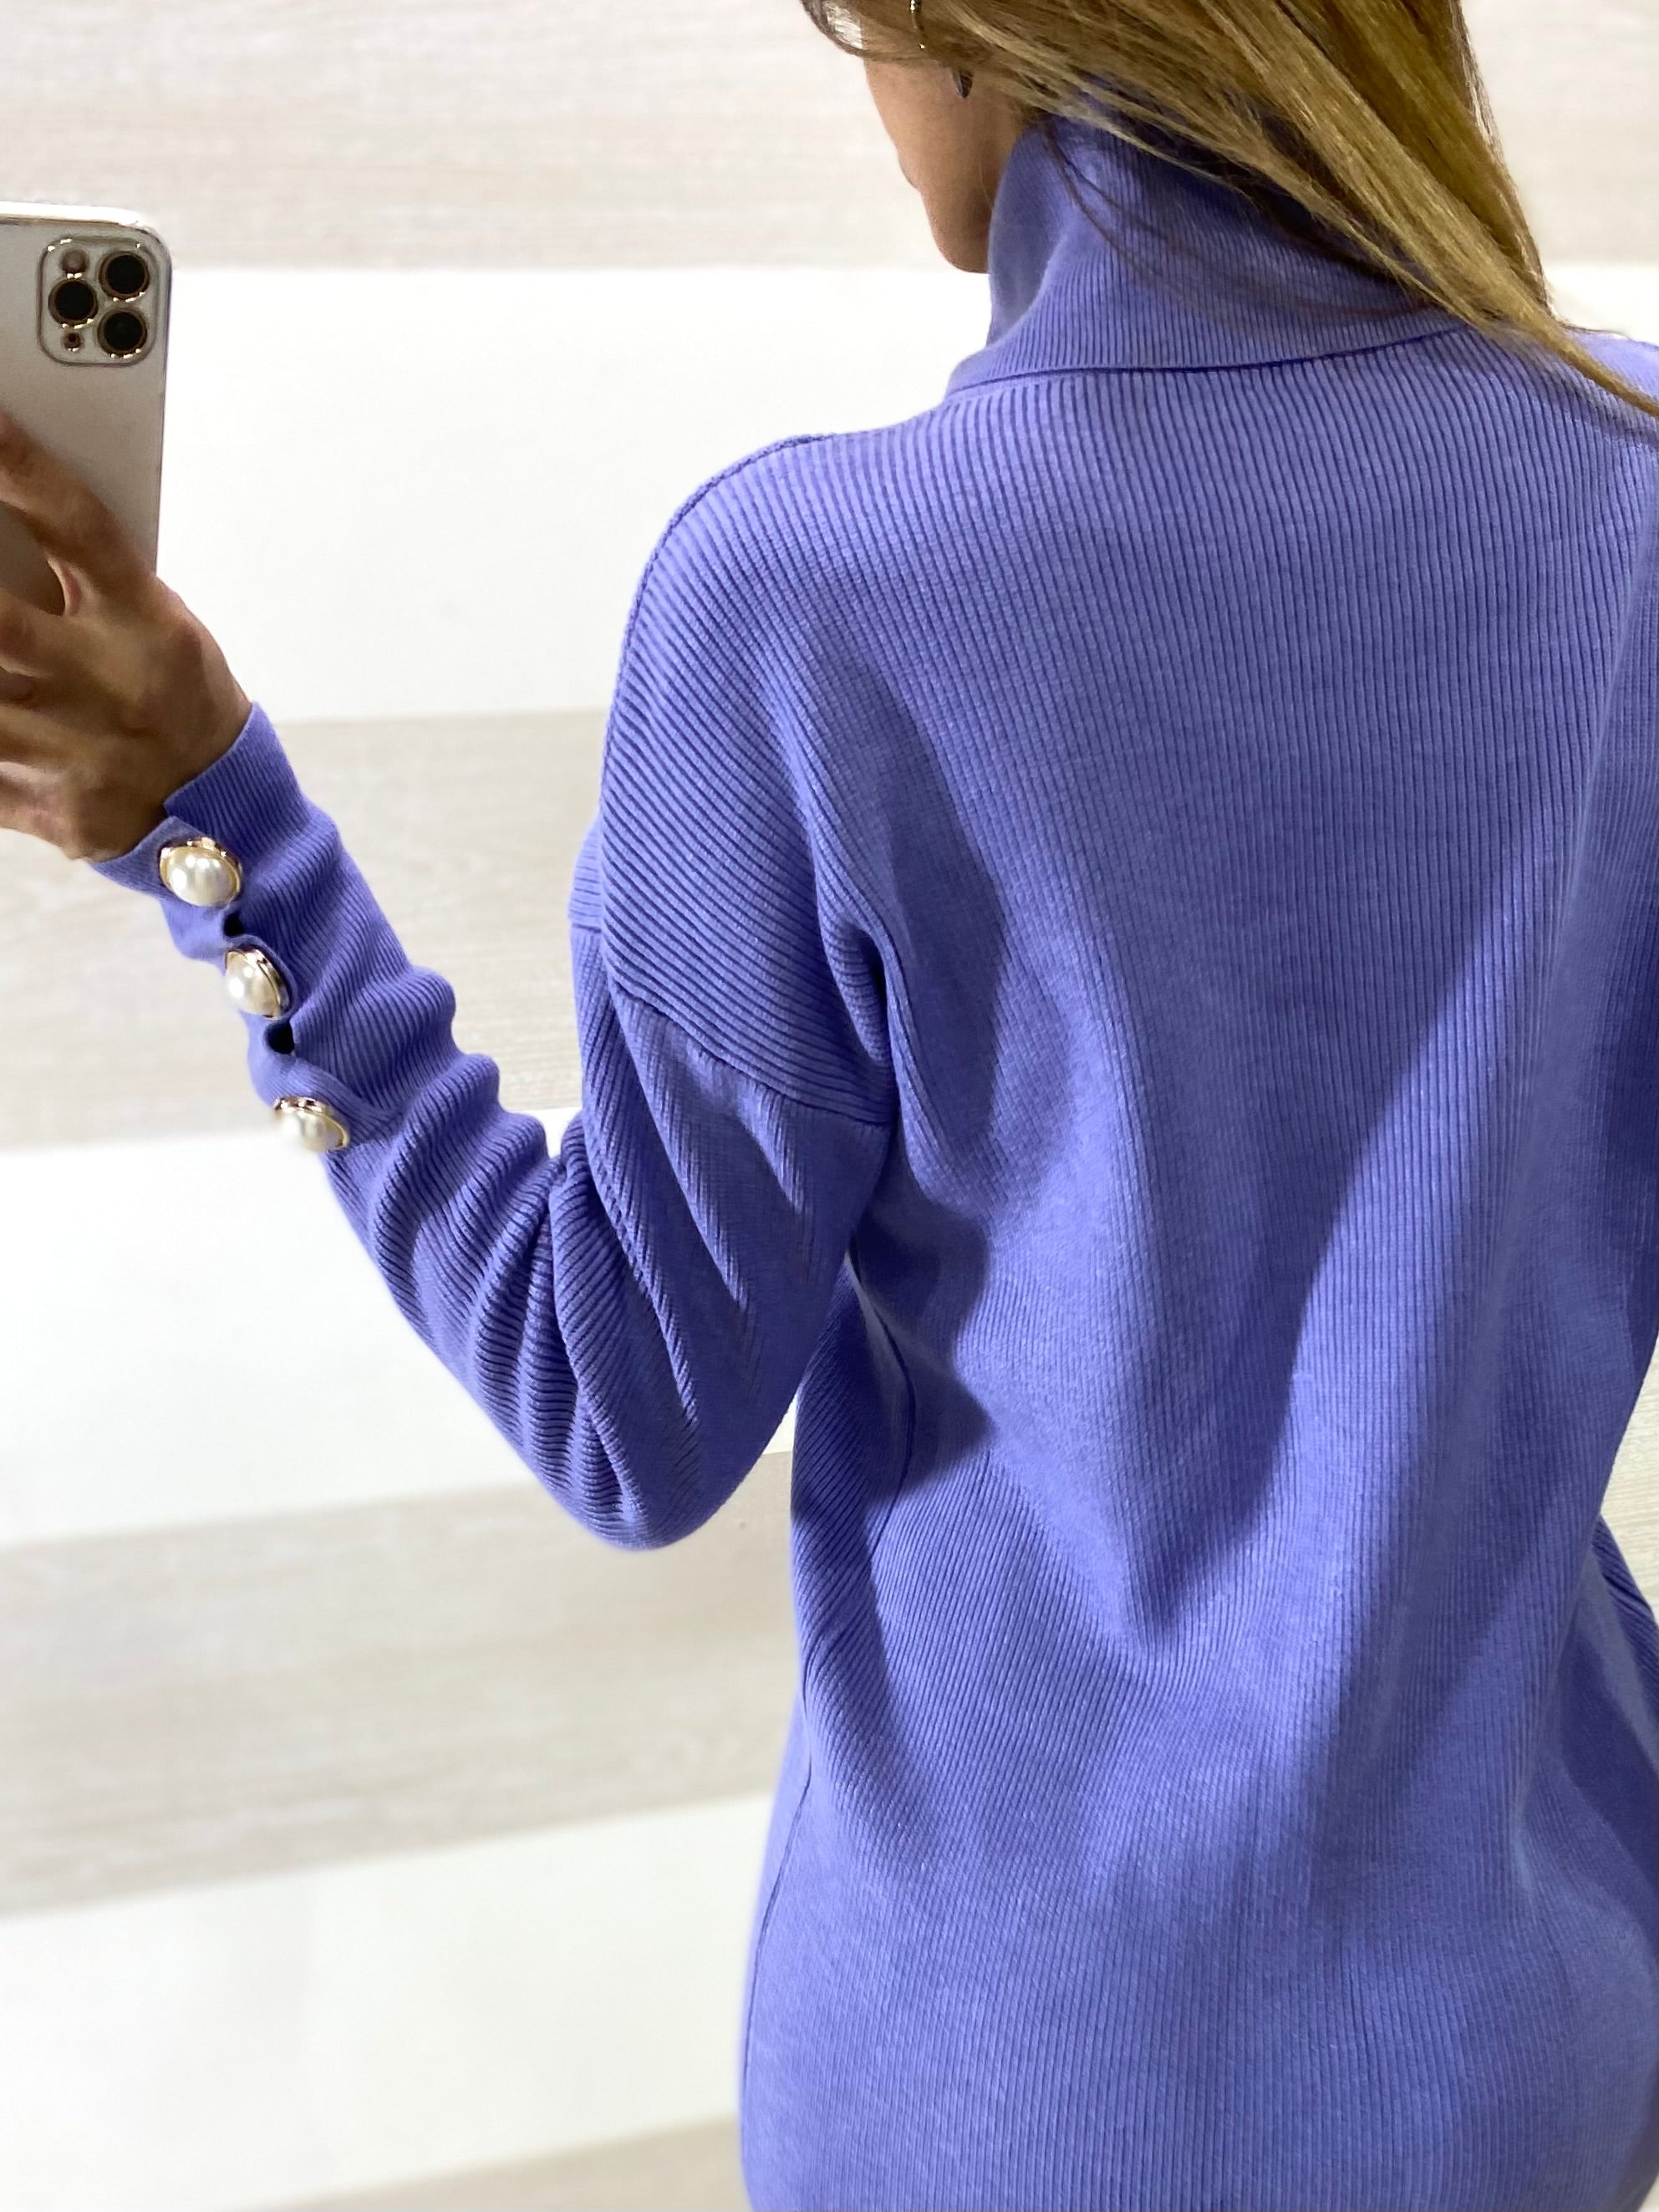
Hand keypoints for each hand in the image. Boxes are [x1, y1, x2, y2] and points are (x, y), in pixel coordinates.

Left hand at [0, 407, 250, 862]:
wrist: (224, 816)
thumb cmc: (180, 697)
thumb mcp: (160, 624)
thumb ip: (89, 579)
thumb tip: (1, 521)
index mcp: (146, 623)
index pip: (77, 527)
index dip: (21, 467)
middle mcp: (109, 685)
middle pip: (0, 625)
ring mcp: (75, 751)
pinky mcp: (50, 805)